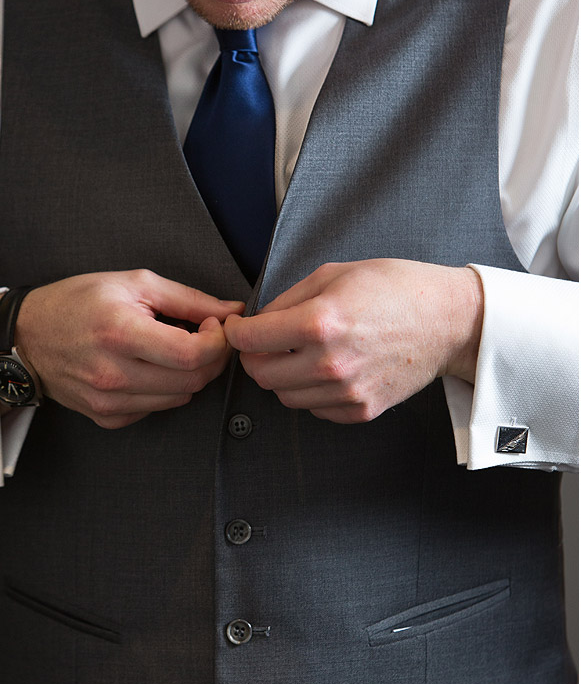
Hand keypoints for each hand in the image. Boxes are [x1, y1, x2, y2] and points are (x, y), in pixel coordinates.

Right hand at [0, 270, 243, 427]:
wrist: (25, 336)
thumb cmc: (77, 302)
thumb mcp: (134, 283)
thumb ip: (189, 299)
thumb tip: (234, 311)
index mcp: (121, 333)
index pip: (193, 355)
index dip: (218, 341)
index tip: (214, 325)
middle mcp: (113, 374)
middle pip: (193, 381)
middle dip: (211, 357)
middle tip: (202, 334)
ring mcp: (108, 401)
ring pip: (180, 399)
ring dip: (188, 375)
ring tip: (172, 348)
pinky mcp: (106, 417)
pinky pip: (156, 410)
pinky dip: (164, 390)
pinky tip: (148, 367)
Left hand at [224, 259, 483, 422]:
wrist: (447, 320)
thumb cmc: (395, 288)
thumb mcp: (334, 274)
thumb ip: (288, 299)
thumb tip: (259, 321)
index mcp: (319, 323)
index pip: (250, 339)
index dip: (235, 332)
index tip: (236, 328)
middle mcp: (330, 363)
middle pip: (261, 374)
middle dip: (254, 357)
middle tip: (263, 342)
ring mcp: (347, 391)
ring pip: (285, 396)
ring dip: (282, 376)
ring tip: (298, 354)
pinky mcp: (361, 409)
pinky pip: (314, 408)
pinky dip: (310, 392)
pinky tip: (324, 369)